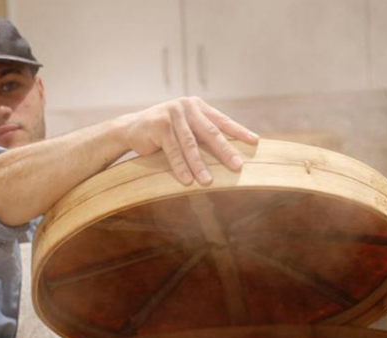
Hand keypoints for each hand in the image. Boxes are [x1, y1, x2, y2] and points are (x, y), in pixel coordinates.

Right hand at [119, 97, 258, 184]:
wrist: (132, 128)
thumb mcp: (186, 129)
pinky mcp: (159, 125)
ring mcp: (172, 114)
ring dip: (199, 165)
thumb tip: (231, 153)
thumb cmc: (164, 132)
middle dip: (225, 151)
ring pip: (190, 144)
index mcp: (198, 106)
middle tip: (237, 167)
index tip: (255, 142)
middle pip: (210, 132)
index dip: (239, 132)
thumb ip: (203, 134)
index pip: (222, 121)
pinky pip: (172, 150)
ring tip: (208, 181)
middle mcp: (187, 107)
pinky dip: (180, 167)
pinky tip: (186, 180)